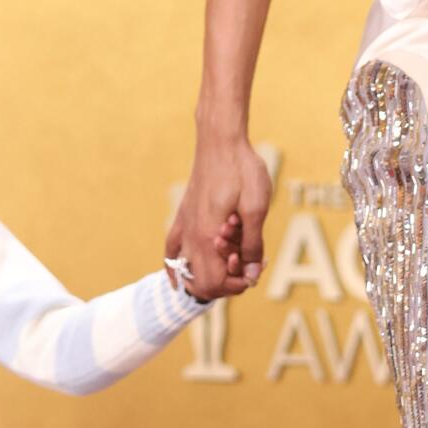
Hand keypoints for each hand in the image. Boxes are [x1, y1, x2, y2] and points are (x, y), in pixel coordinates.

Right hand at [168, 139, 270, 299]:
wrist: (221, 142)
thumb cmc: (242, 171)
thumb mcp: (256, 208)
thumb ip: (252, 246)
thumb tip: (251, 276)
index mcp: (208, 237)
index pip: (215, 284)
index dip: (237, 285)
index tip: (254, 269)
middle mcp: (191, 237)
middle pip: (199, 284)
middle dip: (224, 284)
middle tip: (244, 265)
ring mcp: (183, 228)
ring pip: (185, 272)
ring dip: (207, 275)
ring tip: (228, 260)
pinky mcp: (181, 218)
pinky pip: (170, 253)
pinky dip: (177, 268)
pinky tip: (182, 274)